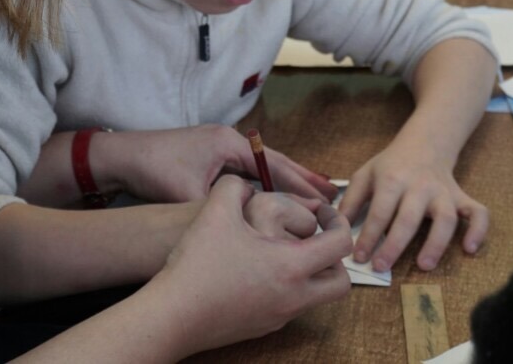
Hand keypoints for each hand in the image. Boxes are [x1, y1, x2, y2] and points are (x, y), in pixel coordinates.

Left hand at [92, 125, 338, 202]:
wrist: (120, 157)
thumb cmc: (153, 169)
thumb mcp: (189, 191)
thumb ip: (221, 206)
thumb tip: (249, 224)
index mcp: (228, 143)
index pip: (273, 164)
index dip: (299, 182)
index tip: (323, 199)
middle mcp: (228, 141)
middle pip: (274, 162)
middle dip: (302, 180)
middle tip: (332, 195)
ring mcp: (218, 150)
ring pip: (260, 170)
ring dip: (284, 184)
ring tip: (312, 200)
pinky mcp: (208, 161)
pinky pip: (245, 175)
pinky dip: (263, 187)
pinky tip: (273, 203)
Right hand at [145, 175, 351, 352]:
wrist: (172, 315)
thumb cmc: (198, 264)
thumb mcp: (215, 211)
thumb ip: (235, 186)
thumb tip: (245, 185)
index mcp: (291, 267)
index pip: (340, 245)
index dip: (337, 221)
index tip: (321, 211)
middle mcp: (293, 297)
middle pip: (340, 283)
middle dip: (334, 258)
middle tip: (314, 238)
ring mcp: (278, 316)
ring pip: (315, 296)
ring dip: (310, 272)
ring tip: (282, 248)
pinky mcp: (262, 327)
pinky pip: (289, 306)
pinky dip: (286, 286)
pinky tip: (256, 268)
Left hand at [337, 142, 487, 272]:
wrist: (424, 144)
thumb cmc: (390, 165)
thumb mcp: (365, 174)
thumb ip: (350, 200)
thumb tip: (336, 228)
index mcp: (392, 179)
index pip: (379, 211)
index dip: (369, 236)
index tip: (359, 257)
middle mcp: (420, 186)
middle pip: (409, 218)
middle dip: (394, 244)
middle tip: (382, 267)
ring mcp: (444, 192)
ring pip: (446, 218)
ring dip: (436, 243)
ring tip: (424, 266)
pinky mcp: (462, 198)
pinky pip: (478, 213)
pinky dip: (479, 231)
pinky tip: (470, 249)